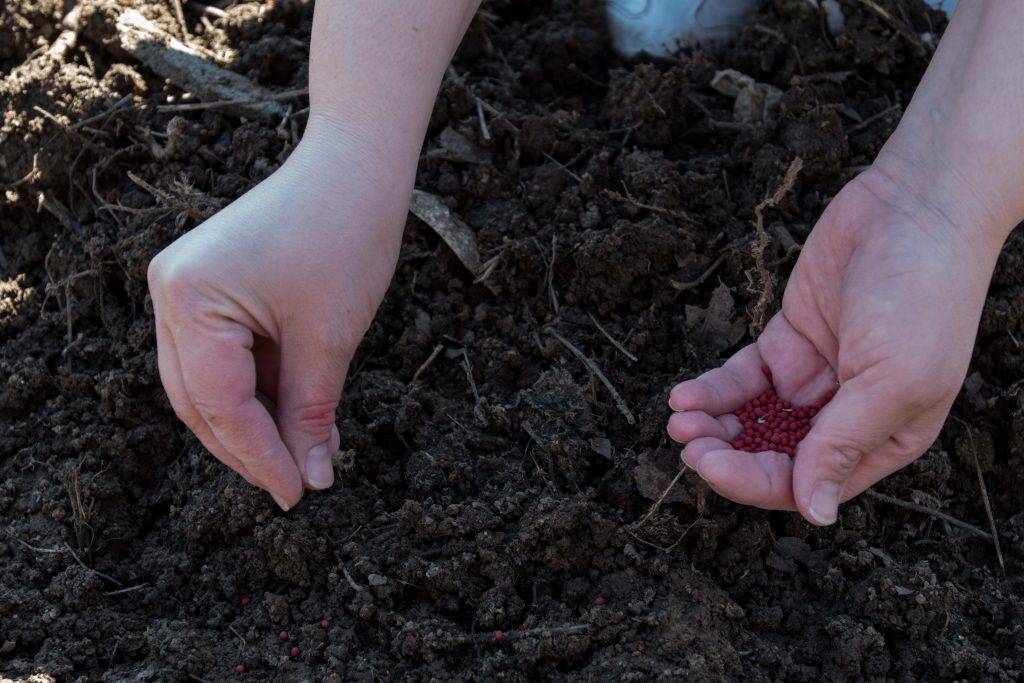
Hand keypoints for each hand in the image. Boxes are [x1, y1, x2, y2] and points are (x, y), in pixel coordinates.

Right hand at [148, 117, 408, 509]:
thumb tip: (310, 480)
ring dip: (254, 423)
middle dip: (249, 447)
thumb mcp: (329, 338)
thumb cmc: (346, 236)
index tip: (295, 494)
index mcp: (190, 296)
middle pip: (200, 399)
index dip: (259, 456)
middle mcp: (171, 292)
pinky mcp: (206, 287)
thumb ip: (311, 413)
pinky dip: (258, 390)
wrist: (355, 168)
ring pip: (208, 385)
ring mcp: (183, 287)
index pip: (218, 403)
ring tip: (304, 455)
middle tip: (295, 484)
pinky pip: (224, 357)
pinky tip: (297, 416)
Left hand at [667, 165, 1002, 524]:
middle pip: (773, 456)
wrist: (913, 208)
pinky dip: (713, 390)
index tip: (710, 466)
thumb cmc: (923, 297)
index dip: (755, 482)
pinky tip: (684, 395)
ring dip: (713, 427)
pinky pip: (741, 379)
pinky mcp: (786, 342)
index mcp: (883, 439)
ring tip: (679, 419)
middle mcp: (845, 415)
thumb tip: (816, 514)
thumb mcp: (893, 381)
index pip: (809, 482)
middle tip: (687, 444)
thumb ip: (845, 444)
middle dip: (727, 455)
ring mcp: (812, 379)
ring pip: (751, 421)